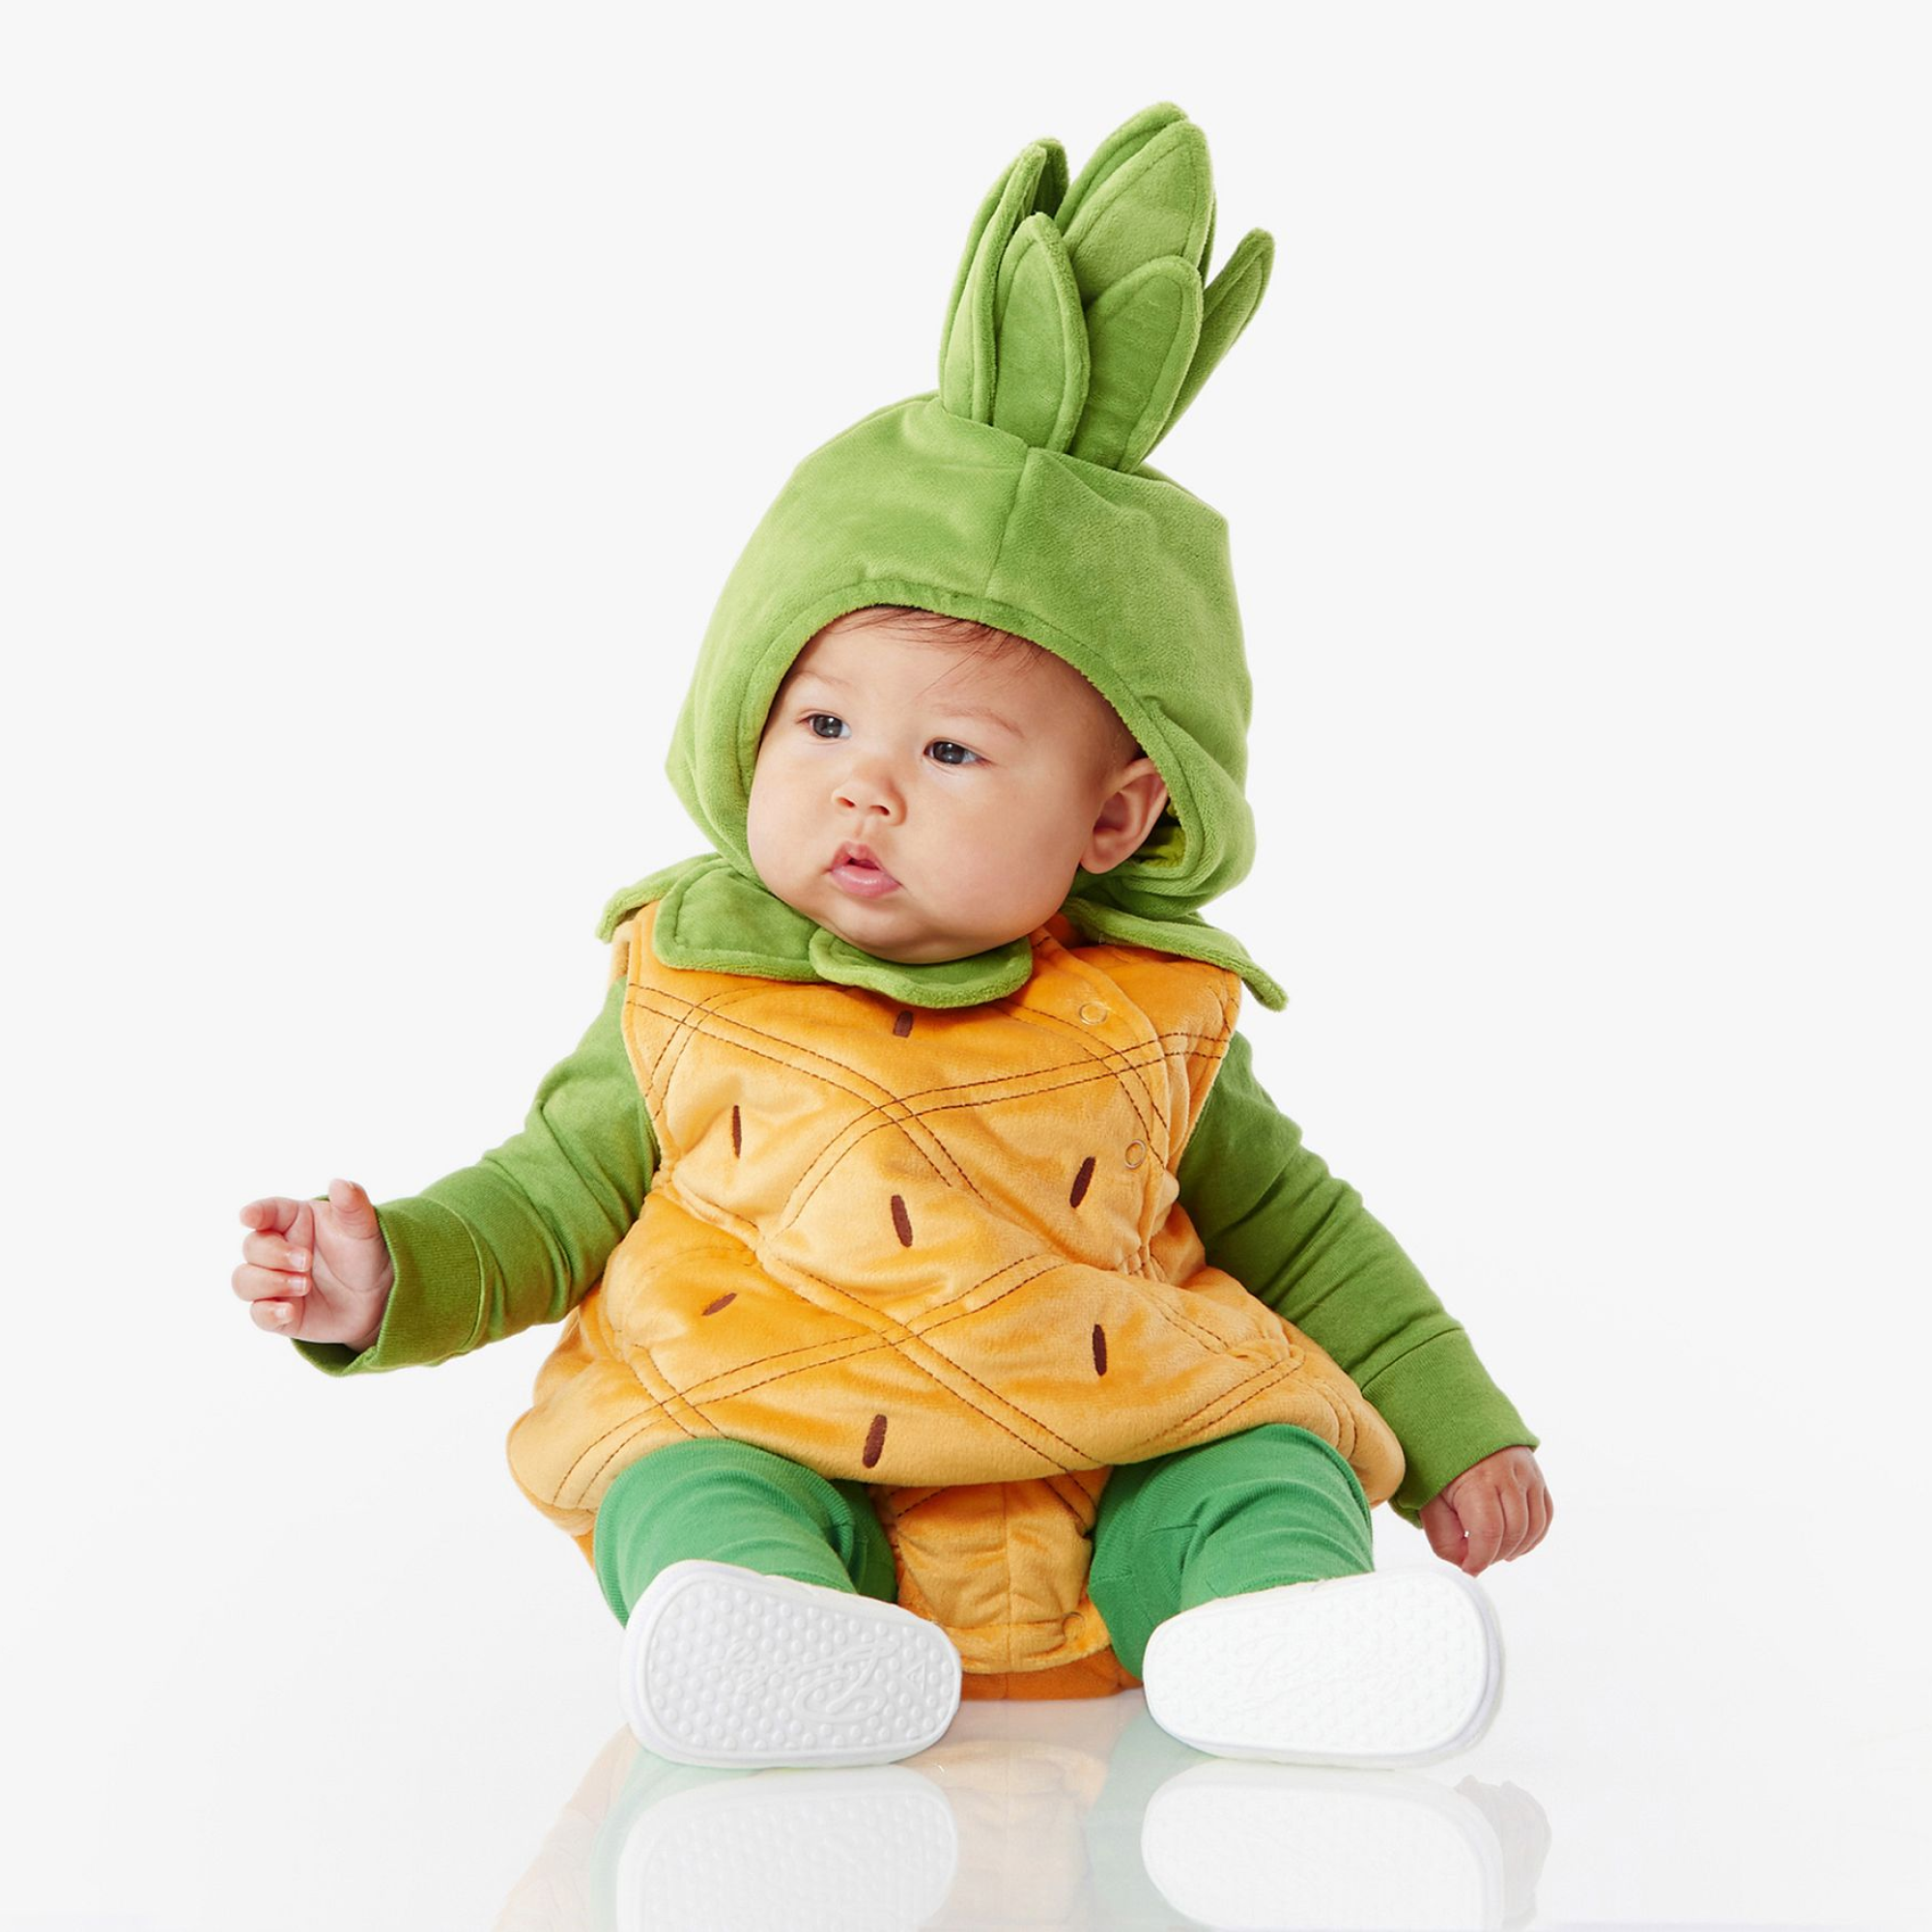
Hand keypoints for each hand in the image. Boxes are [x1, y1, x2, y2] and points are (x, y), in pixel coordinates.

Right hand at [235, 1178, 394, 1350]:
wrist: (379, 1297)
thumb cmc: (365, 1254)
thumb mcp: (364, 1228)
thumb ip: (352, 1205)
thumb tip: (339, 1183)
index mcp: (295, 1220)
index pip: (267, 1211)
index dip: (255, 1213)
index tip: (248, 1216)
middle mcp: (278, 1250)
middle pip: (251, 1247)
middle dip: (274, 1254)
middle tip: (307, 1262)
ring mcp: (274, 1281)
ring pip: (244, 1280)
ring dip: (269, 1283)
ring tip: (305, 1285)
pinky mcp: (277, 1312)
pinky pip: (257, 1313)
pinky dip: (268, 1312)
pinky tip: (289, 1312)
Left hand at [1419, 1447, 1551, 1574]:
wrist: (1457, 1425)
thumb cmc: (1440, 1466)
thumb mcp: (1429, 1501)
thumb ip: (1444, 1539)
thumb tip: (1469, 1565)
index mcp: (1477, 1479)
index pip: (1490, 1532)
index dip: (1480, 1558)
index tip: (1469, 1567)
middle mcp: (1507, 1474)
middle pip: (1514, 1531)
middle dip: (1495, 1554)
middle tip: (1478, 1557)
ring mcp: (1526, 1473)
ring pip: (1533, 1526)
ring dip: (1516, 1549)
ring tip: (1495, 1551)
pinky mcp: (1536, 1475)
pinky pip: (1545, 1515)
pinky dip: (1534, 1536)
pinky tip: (1516, 1543)